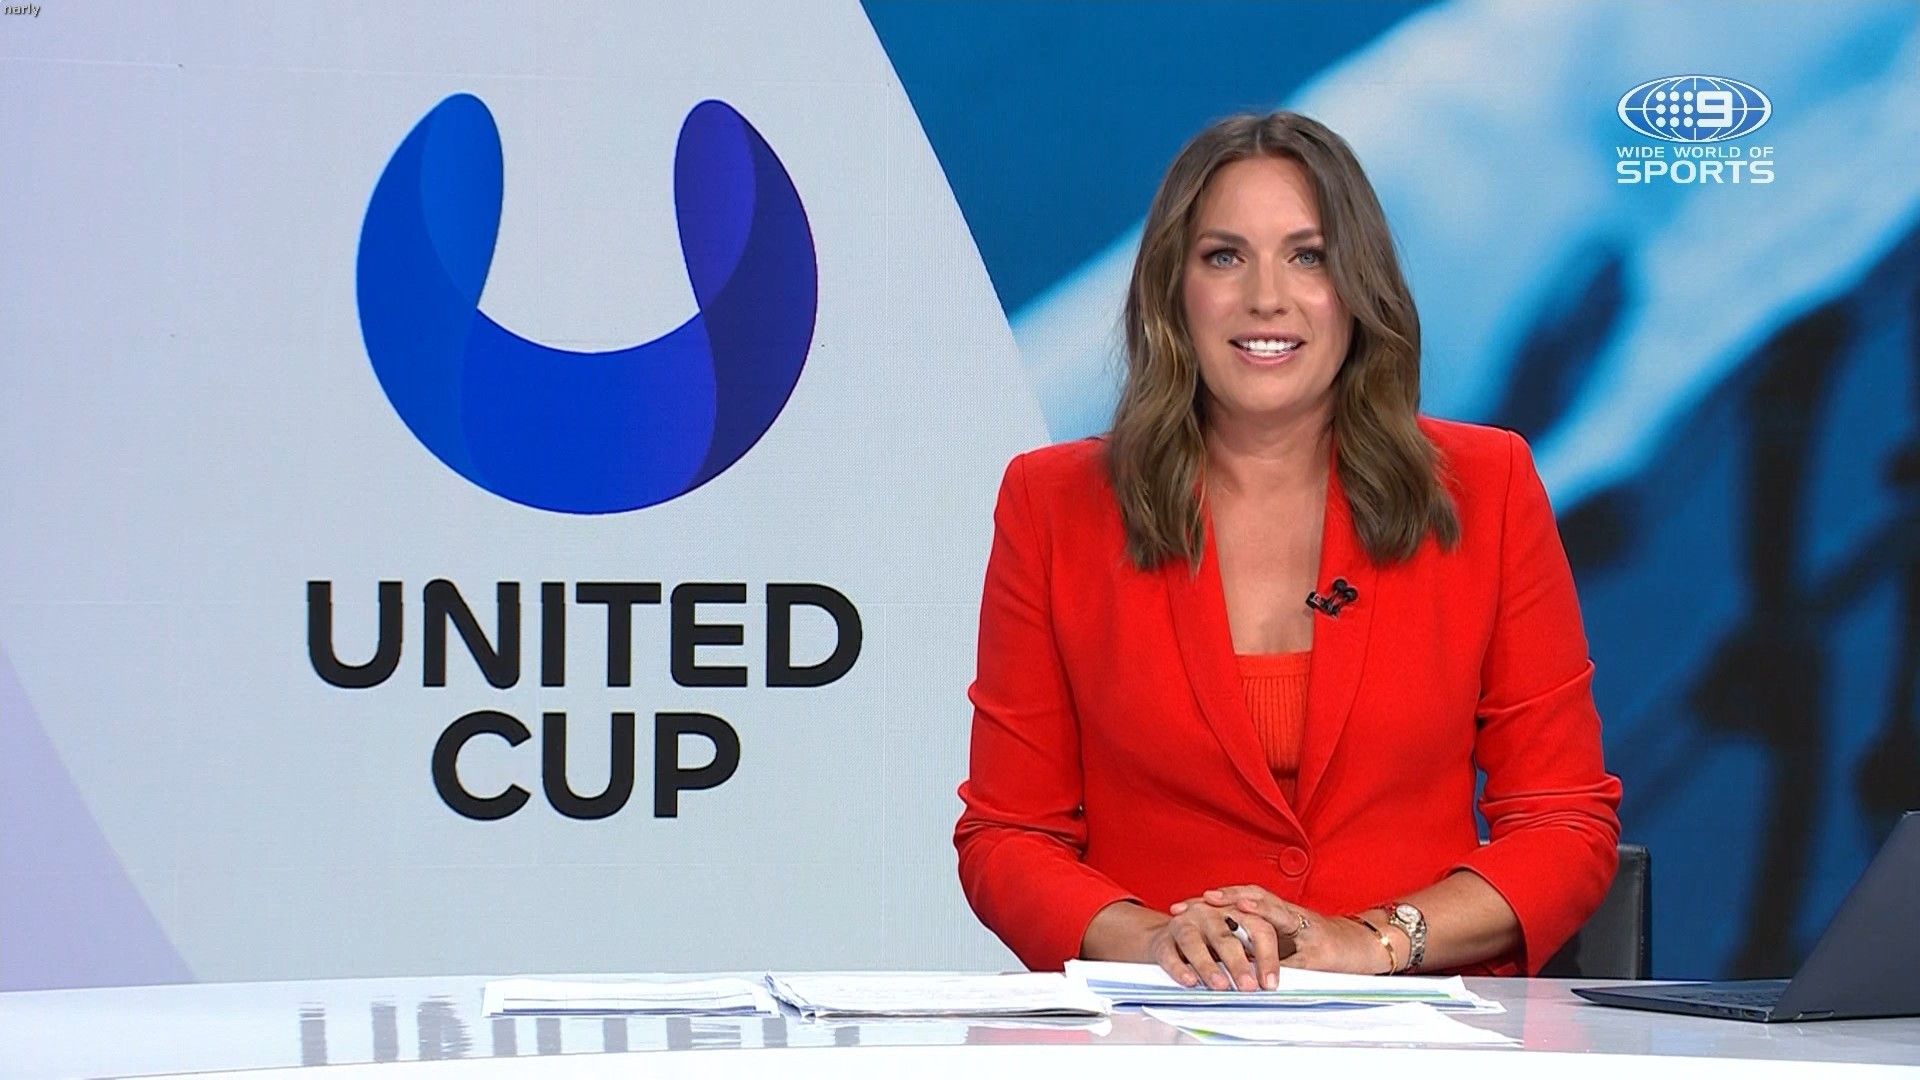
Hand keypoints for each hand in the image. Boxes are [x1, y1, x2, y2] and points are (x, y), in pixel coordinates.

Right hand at [1148, 892, 1295, 990]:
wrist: (1172, 929)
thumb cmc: (1214, 937)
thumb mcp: (1241, 940)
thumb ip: (1257, 957)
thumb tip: (1280, 984)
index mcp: (1236, 910)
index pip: (1259, 928)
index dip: (1267, 956)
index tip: (1271, 983)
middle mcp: (1211, 912)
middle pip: (1227, 934)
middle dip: (1239, 962)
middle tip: (1249, 987)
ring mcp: (1186, 922)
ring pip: (1196, 941)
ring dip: (1208, 964)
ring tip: (1220, 985)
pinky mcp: (1164, 938)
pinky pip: (1169, 952)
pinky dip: (1178, 967)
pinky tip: (1189, 981)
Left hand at [1173, 885, 1396, 981]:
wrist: (1367, 947)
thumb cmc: (1324, 945)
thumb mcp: (1288, 939)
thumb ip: (1261, 940)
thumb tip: (1224, 951)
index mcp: (1279, 911)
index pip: (1241, 898)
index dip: (1213, 899)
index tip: (1182, 905)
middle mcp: (1290, 914)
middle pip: (1252, 897)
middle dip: (1222, 899)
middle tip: (1193, 904)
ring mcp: (1306, 928)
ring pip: (1276, 911)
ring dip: (1253, 906)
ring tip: (1229, 904)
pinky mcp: (1320, 951)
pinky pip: (1297, 950)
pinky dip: (1280, 950)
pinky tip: (1264, 954)